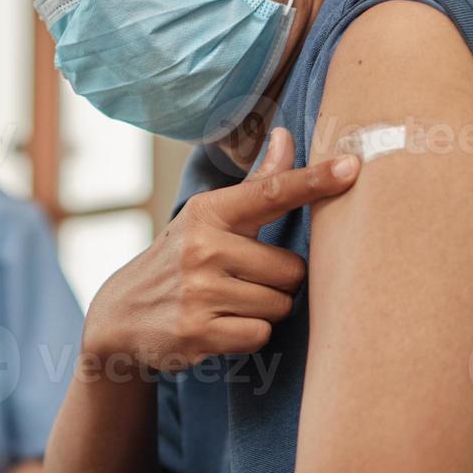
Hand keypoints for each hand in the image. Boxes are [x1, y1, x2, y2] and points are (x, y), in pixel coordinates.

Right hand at [83, 128, 359, 369]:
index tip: (352, 166)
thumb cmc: (180, 261)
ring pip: (278, 305)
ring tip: (227, 304)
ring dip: (263, 311)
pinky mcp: (197, 331)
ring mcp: (198, 290)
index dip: (314, 179)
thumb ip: (256, 186)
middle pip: (291, 269)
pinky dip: (247, 335)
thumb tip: (287, 136)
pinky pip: (260, 335)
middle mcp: (201, 247)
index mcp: (209, 212)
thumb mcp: (208, 220)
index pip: (271, 192)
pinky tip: (219, 328)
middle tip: (243, 282)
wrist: (120, 315)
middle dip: (278, 282)